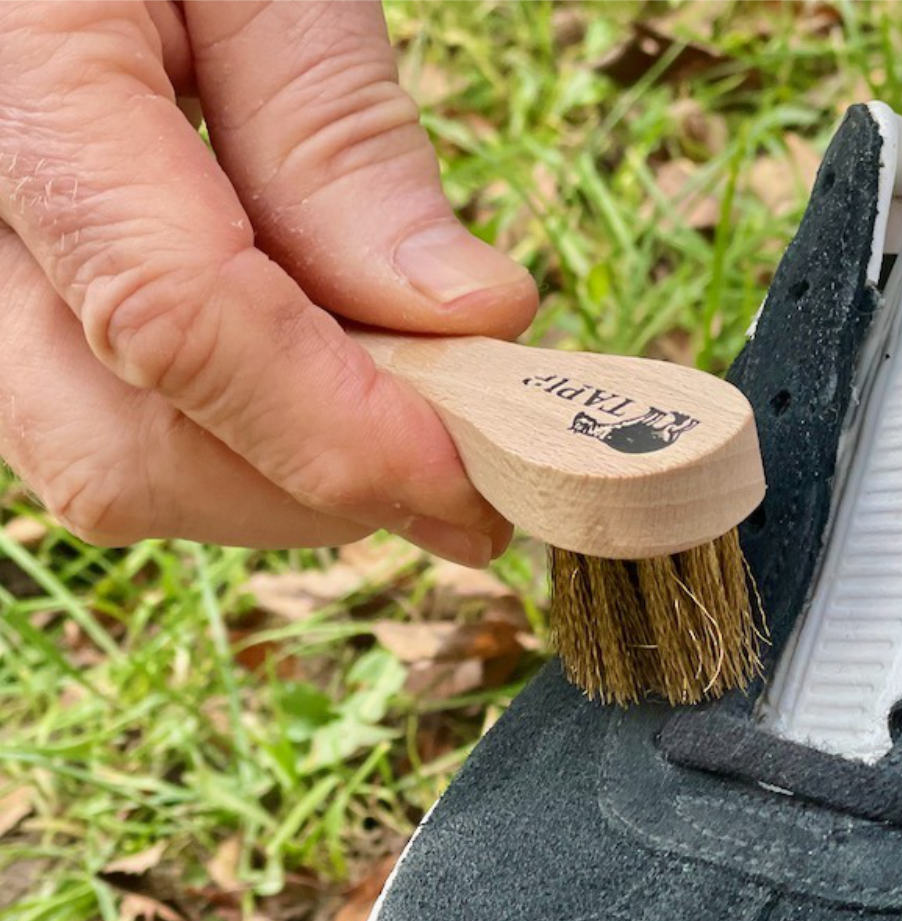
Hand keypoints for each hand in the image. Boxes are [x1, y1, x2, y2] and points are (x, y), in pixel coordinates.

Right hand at [0, 0, 536, 566]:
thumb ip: (338, 137)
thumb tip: (468, 319)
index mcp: (9, 78)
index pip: (169, 317)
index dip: (342, 431)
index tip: (475, 477)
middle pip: (125, 447)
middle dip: (318, 480)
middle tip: (462, 443)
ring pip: (112, 466)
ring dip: (285, 476)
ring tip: (400, 395)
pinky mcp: (13, 315)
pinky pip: (109, 433)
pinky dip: (240, 444)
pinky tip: (322, 379)